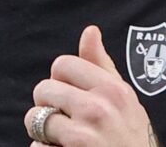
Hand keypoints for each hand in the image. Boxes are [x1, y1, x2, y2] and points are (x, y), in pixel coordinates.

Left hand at [25, 25, 158, 146]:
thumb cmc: (130, 141)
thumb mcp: (125, 102)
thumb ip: (102, 67)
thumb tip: (90, 30)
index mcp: (114, 89)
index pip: (63, 63)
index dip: (60, 81)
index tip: (71, 98)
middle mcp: (101, 107)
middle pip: (44, 88)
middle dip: (47, 106)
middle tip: (65, 123)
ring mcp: (85, 134)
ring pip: (35, 119)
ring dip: (43, 134)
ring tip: (63, 141)